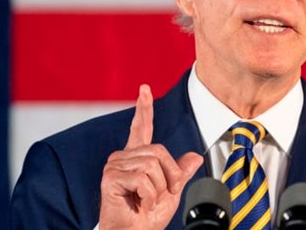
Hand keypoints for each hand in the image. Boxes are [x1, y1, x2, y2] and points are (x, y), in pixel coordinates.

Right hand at [99, 84, 202, 228]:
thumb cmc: (147, 216)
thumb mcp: (171, 191)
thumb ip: (180, 172)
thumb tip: (195, 157)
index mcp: (137, 157)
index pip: (141, 128)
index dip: (144, 108)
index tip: (144, 89)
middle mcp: (123, 157)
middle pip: (159, 151)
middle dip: (169, 176)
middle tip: (162, 195)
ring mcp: (115, 166)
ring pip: (152, 165)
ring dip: (158, 188)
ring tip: (147, 201)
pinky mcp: (110, 177)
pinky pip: (142, 178)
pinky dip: (148, 196)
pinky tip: (140, 204)